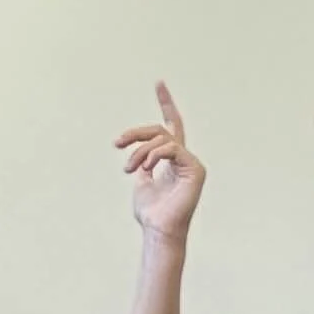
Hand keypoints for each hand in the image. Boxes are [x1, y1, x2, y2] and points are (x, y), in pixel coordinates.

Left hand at [115, 81, 205, 240]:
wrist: (158, 230)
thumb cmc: (150, 213)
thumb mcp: (140, 183)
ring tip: (129, 168)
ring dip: (140, 151)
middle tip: (117, 143)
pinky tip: (146, 168)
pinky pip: (172, 149)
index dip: (165, 103)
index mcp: (171, 160)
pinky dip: (155, 155)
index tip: (159, 82)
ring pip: (162, 139)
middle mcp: (183, 158)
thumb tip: (138, 156)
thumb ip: (142, 165)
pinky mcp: (195, 169)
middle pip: (160, 129)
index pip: (170, 125)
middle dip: (136, 134)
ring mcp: (191, 163)